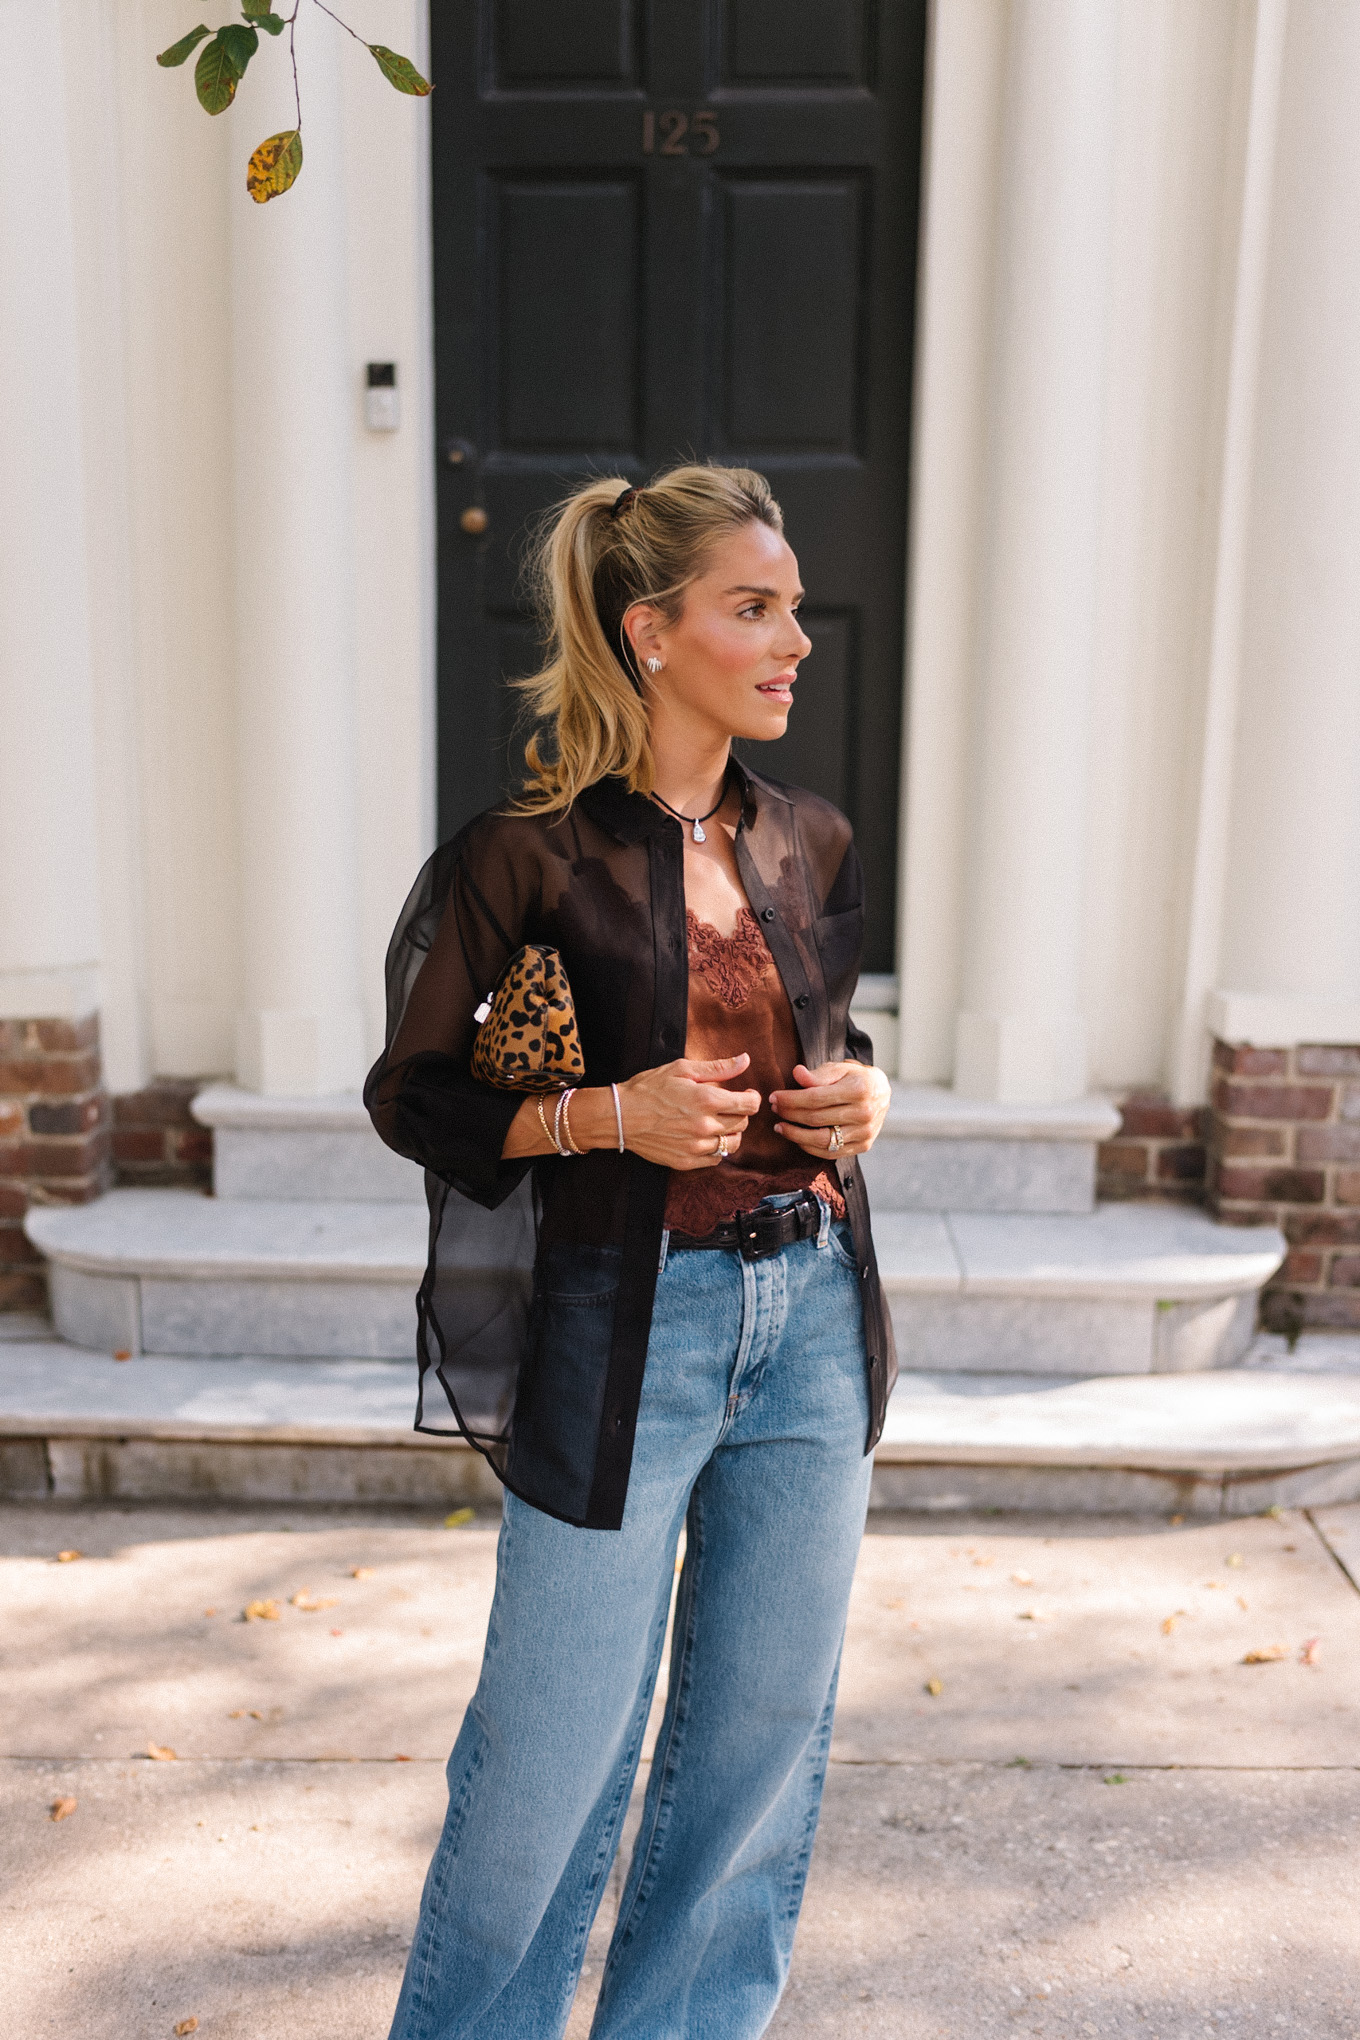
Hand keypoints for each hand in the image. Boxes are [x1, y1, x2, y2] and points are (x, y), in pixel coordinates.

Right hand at [618, 1054, 761, 1169]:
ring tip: (717, 1124)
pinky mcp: (686, 1161)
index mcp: (707, 1100)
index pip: (749, 1105)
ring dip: (730, 1133)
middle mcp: (705, 1126)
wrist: (620, 1116)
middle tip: (726, 1107)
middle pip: (742, 1124)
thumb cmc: (648, 1089)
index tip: (745, 1095)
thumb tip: (745, 1060)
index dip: (752, 1098)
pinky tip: (705, 1138)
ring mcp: (696, 1146)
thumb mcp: (682, 1069)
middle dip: (739, 1113)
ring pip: (732, 1145)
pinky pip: (715, 1159)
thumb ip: (718, 1067)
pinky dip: (716, 1149)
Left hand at [769, 1061, 889, 1159]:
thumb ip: (818, 1074)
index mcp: (859, 1089)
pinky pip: (831, 1153)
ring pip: (822, 1139)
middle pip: (816, 1118)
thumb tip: (797, 1074)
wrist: (882, 1093)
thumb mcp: (840, 1069)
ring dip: (795, 1135)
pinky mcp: (863, 1146)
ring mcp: (865, 1132)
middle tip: (774, 1109)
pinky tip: (797, 1139)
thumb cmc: (856, 1078)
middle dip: (790, 1114)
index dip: (791, 1099)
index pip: (815, 1098)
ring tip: (780, 1127)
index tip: (774, 1097)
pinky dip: (810, 1148)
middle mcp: (865, 1113)